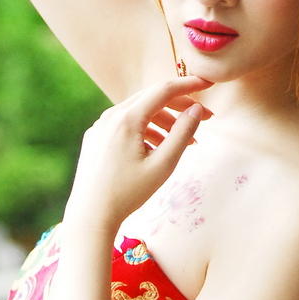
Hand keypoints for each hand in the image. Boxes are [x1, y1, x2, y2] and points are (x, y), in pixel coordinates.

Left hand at [63, 76, 213, 232]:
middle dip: (180, 106)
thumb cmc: (127, 193)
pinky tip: (160, 148)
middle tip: (206, 118)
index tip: (208, 84)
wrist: (90, 215)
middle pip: (151, 99)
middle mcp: (110, 116)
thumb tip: (197, 110)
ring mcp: (100, 127)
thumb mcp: (163, 165)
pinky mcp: (96, 138)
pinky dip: (147, 130)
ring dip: (165, 121)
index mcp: (127, 119)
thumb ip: (182, 134)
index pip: (163, 90)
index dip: (188, 85)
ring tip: (186, 141)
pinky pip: (126, 125)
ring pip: (139, 113)